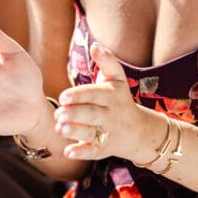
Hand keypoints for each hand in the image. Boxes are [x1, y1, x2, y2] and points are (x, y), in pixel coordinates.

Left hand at [54, 42, 144, 160]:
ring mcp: (106, 133)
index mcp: (111, 96)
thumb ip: (107, 61)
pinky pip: (92, 152)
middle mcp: (109, 115)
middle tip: (59, 113)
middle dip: (75, 114)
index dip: (79, 95)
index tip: (63, 96)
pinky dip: (81, 153)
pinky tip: (67, 152)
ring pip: (91, 133)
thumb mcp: (117, 79)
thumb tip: (96, 45)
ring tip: (60, 128)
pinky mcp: (102, 148)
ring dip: (75, 131)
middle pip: (92, 114)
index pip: (95, 94)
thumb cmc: (119, 99)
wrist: (139, 130)